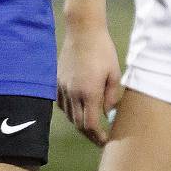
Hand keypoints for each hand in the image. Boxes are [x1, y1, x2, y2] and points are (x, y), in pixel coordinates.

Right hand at [57, 23, 121, 145]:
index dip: (97, 136)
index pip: (90, 125)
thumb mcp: (114, 73)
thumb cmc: (103, 49)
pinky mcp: (57, 80)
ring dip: (79, 123)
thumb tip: (107, 114)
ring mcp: (62, 86)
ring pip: (68, 115)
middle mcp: (73, 92)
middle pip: (78, 124)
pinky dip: (69, 110)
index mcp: (89, 92)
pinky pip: (61, 103)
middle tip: (99, 137)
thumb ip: (111, 96)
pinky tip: (77, 108)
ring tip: (90, 124)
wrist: (83, 30)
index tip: (105, 141)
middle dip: (89, 134)